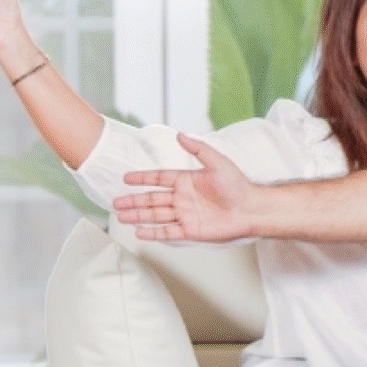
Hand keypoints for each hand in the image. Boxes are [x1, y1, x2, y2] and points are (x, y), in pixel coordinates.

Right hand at [114, 134, 257, 241]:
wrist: (251, 209)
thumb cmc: (238, 185)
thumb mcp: (217, 162)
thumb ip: (197, 149)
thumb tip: (180, 134)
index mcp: (186, 180)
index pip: (158, 178)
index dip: (142, 178)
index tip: (126, 178)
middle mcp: (182, 197)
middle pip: (152, 199)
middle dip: (133, 201)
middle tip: (116, 202)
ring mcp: (185, 214)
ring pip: (156, 215)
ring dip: (138, 216)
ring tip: (121, 217)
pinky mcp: (190, 230)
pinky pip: (168, 231)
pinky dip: (153, 232)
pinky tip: (140, 232)